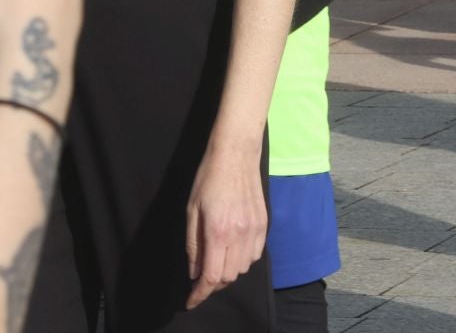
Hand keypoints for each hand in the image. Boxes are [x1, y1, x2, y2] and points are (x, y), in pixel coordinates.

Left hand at [185, 142, 265, 308]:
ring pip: (243, 268)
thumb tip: (194, 272)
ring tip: (216, 264)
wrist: (237, 154)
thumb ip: (193, 245)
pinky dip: (243, 261)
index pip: (212, 276)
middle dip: (212, 284)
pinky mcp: (264, 223)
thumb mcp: (191, 211)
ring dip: (228, 273)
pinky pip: (256, 255)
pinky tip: (232, 252)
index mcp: (218, 231)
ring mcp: (255, 229)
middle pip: (229, 277)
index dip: (200, 294)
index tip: (191, 301)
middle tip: (200, 278)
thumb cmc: (209, 179)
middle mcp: (240, 234)